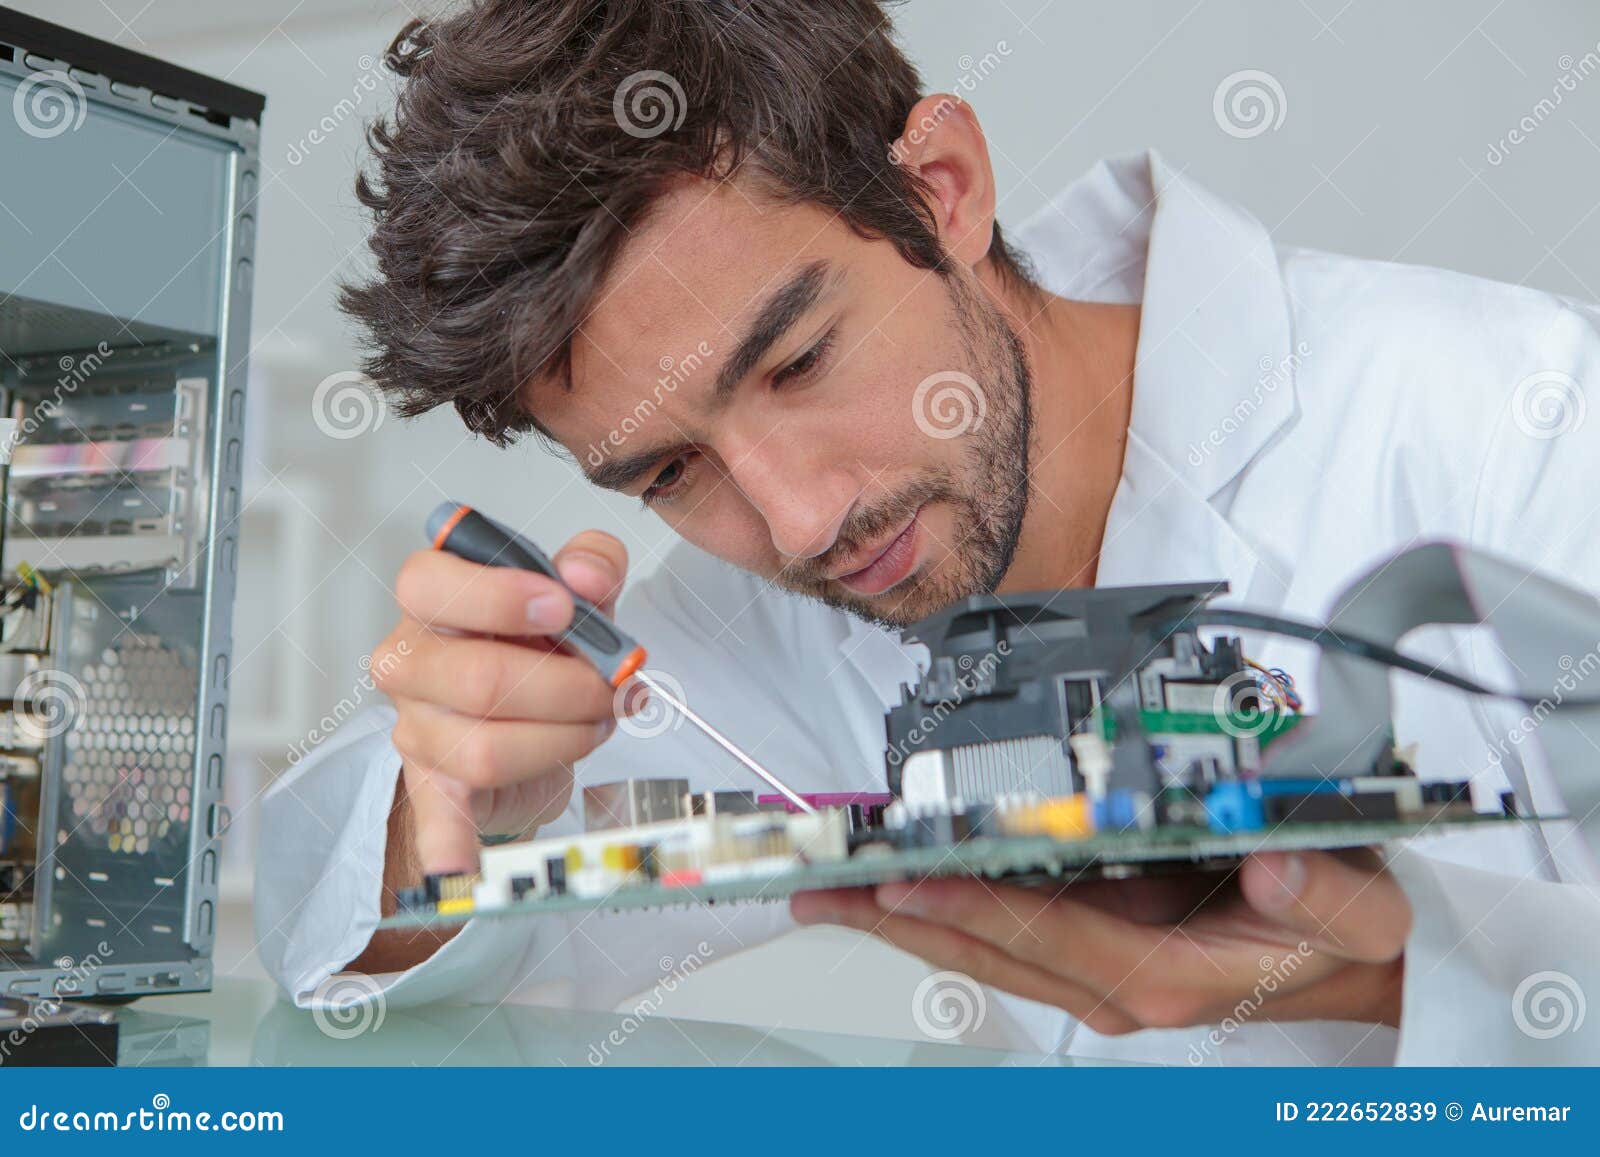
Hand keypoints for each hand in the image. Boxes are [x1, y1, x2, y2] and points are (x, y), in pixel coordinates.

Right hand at [372, 530, 633, 873]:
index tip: (562, 607)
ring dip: (564, 740)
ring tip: (593, 724)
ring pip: (488, 747)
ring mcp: (418, 727)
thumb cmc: (538, 640)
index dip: (501, 596)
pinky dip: (450, 850)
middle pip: (479, 679)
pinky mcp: (437, 785)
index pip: (431, 584)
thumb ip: (591, 562)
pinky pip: (438, 821)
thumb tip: (586, 573)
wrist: (528, 707)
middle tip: (608, 686)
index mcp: (434, 599)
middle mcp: (410, 661)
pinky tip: (461, 874)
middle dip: (567, 687)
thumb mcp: (575, 588)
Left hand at [791, 849, 1410, 1036]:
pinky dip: (943, 903)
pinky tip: (898, 880)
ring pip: (979, 942)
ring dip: (903, 913)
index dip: (969, 905)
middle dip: (898, 916)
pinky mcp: (1089, 941)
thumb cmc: (1342, 937)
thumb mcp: (1364, 916)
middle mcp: (1112, 979)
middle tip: (821, 886)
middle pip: (985, 947)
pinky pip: (998, 927)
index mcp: (1162, 974)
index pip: (1046, 935)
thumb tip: (1268, 871)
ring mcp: (1094, 963)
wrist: (1354, 964)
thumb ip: (1326, 897)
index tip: (904, 875)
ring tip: (833, 884)